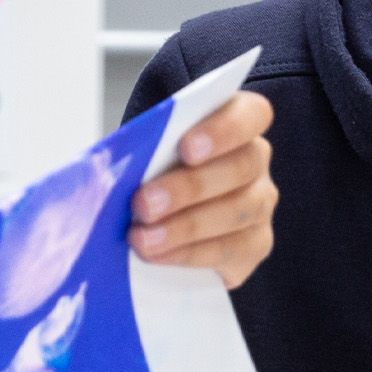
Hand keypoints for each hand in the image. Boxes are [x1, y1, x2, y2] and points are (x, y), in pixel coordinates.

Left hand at [129, 91, 278, 287]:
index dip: (224, 130)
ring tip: (142, 239)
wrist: (150, 216)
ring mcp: (259, 203)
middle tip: (144, 204)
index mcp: (236, 122)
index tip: (186, 148)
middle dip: (191, 188)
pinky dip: (191, 254)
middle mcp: (255, 161)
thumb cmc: (148, 171)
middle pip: (241, 168)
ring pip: (240, 212)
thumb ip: (140, 150)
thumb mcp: (142, 151)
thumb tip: (112, 170)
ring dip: (187, 227)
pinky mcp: (254, 244)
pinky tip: (158, 256)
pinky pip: (232, 250)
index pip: (251, 115)